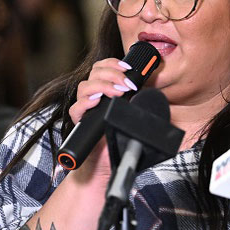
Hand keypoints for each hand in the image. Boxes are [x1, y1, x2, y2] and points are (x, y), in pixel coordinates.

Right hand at [67, 57, 137, 178]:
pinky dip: (86, 102)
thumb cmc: (121, 141)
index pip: (102, 68)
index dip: (113, 63)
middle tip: (127, 84)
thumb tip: (154, 90)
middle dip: (112, 73)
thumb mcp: (134, 115)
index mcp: (105, 91)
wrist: (108, 165)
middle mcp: (93, 97)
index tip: (127, 67)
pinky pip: (76, 109)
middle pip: (94, 73)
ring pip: (84, 87)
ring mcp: (85, 109)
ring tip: (118, 93)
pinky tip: (97, 101)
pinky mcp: (79, 123)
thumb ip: (139, 102)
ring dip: (103, 85)